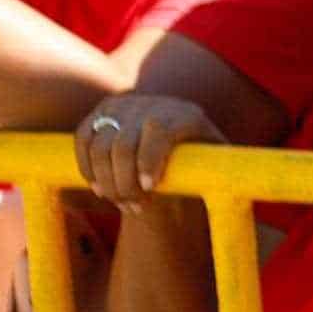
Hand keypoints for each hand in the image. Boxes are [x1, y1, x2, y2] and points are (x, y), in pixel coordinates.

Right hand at [76, 92, 226, 210]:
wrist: (178, 132)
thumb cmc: (203, 158)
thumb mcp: (218, 163)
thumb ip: (221, 172)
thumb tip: (228, 187)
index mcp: (186, 114)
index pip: (159, 131)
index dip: (150, 160)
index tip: (149, 188)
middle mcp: (153, 104)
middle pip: (124, 145)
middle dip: (125, 183)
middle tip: (135, 208)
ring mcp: (124, 104)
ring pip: (100, 146)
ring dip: (105, 180)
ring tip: (119, 202)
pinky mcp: (102, 111)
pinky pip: (83, 140)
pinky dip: (87, 167)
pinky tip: (100, 188)